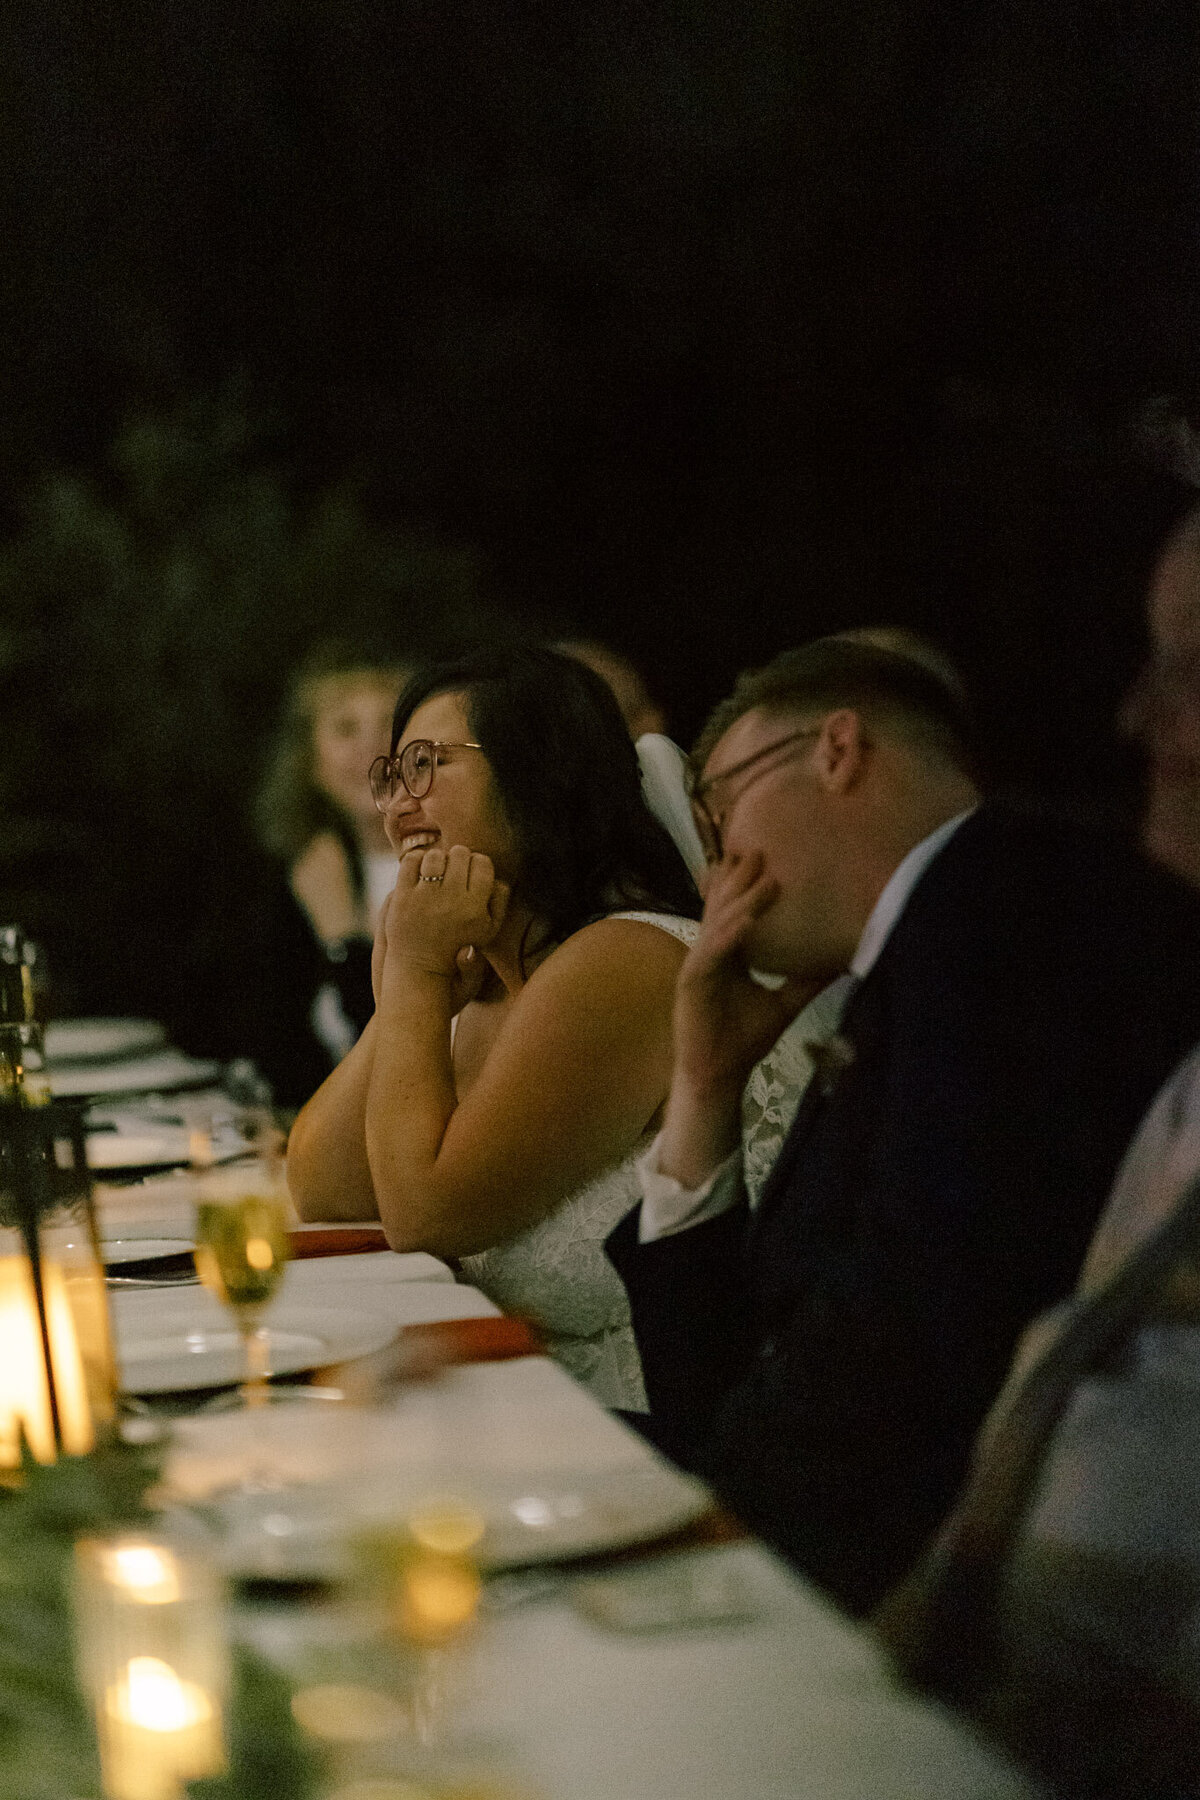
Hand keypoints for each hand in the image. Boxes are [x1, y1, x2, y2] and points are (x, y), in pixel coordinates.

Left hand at [382, 843, 509, 987]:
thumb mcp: (489, 933)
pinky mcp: (401, 898)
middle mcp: (452, 901)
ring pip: (435, 856)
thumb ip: (499, 903)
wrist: (421, 972)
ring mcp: (424, 898)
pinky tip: (420, 871)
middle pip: (460, 854)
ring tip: (437, 871)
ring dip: (437, 859)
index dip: (478, 863)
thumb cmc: (458, 949)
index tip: (472, 872)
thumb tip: (498, 878)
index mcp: (475, 909)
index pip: (483, 863)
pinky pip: (410, 863)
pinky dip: (415, 861)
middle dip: (459, 858)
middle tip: (454, 870)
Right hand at [674, 851, 816, 1100]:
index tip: (768, 858)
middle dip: (740, 878)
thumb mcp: (784, 1004)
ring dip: (742, 899)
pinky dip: (731, 935)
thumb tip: (840, 965)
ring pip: (719, 924)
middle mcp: (708, 955)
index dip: (747, 886)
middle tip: (761, 848)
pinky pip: (712, 952)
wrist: (718, 1076)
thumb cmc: (743, 1041)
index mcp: (725, 956)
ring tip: (764, 876)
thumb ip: (804, 982)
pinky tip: (748, 919)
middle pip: (723, 908)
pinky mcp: (691, 983)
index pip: (734, 913)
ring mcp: (697, 966)